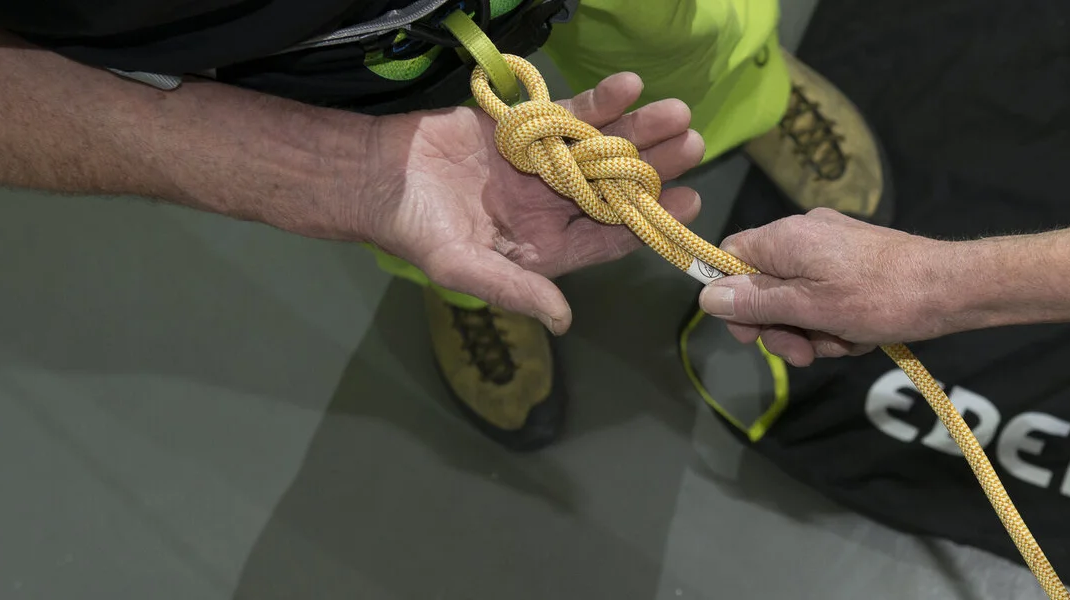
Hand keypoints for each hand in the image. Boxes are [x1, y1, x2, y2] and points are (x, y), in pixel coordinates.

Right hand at [359, 72, 704, 333]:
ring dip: (638, 129)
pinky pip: (571, 113)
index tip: (688, 203)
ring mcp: (543, 165)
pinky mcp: (527, 128)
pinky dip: (600, 101)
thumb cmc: (414, 231)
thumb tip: (563, 320)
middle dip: (654, 166)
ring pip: (602, 146)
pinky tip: (629, 87)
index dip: (650, 220)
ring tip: (675, 112)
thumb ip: (515, 289)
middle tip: (694, 146)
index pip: (610, 235)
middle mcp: (553, 206)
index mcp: (547, 245)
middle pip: (616, 185)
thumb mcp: (463, 268)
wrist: (374, 176)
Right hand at [697, 208, 964, 366]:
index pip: (730, 258)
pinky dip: (838, 323)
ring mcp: (832, 250)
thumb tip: (707, 295)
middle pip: (764, 287)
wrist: (950, 289)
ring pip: (798, 301)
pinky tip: (860, 336)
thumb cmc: (879, 297)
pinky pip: (827, 299)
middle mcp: (804, 236)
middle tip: (804, 354)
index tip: (750, 333)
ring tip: (845, 342)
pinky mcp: (856, 265)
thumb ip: (757, 302)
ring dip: (814, 332)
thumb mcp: (810, 308)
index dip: (733, 299)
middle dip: (782, 327)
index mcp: (785, 238)